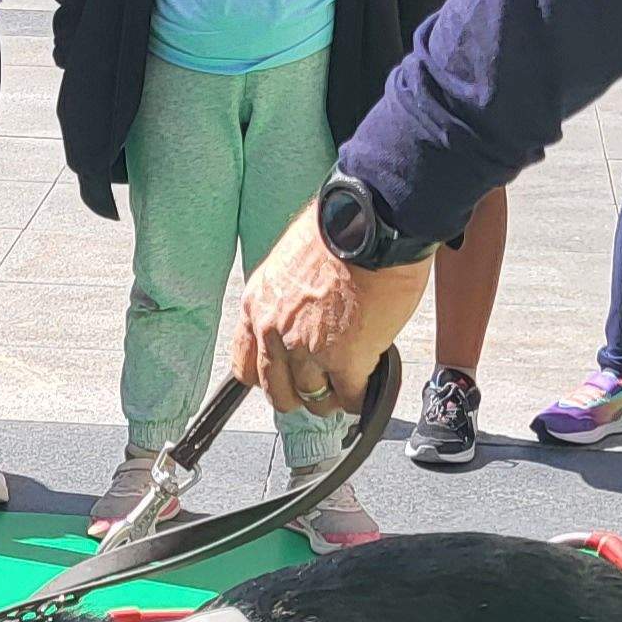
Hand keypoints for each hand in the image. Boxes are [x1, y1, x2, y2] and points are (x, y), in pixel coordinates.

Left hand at [230, 207, 427, 416]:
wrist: (375, 222)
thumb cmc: (342, 229)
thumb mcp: (292, 262)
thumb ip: (289, 299)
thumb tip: (305, 316)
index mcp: (259, 306)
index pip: (246, 367)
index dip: (269, 378)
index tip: (285, 378)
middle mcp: (275, 332)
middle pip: (279, 393)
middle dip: (302, 393)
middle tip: (324, 382)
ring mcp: (308, 350)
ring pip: (314, 400)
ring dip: (334, 395)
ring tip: (351, 379)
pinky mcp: (344, 359)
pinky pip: (350, 396)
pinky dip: (360, 395)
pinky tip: (370, 380)